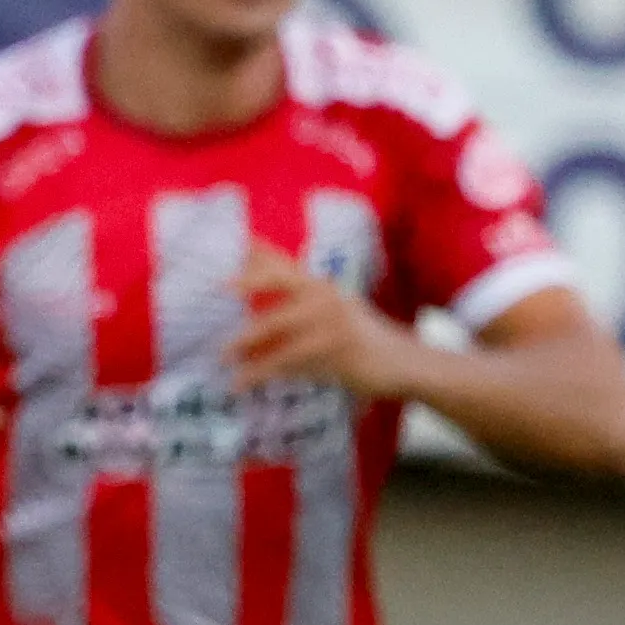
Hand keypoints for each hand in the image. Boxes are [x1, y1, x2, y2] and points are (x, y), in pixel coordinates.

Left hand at [229, 246, 419, 401]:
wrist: (406, 363)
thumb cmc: (362, 344)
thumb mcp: (334, 320)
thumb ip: (296, 318)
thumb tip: (249, 332)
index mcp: (324, 289)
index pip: (288, 265)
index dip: (264, 252)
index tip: (239, 240)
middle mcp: (328, 296)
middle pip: (281, 280)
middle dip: (249, 281)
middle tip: (218, 288)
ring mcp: (332, 320)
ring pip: (278, 325)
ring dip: (246, 342)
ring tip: (221, 357)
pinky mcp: (335, 347)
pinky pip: (287, 359)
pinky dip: (260, 372)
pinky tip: (241, 383)